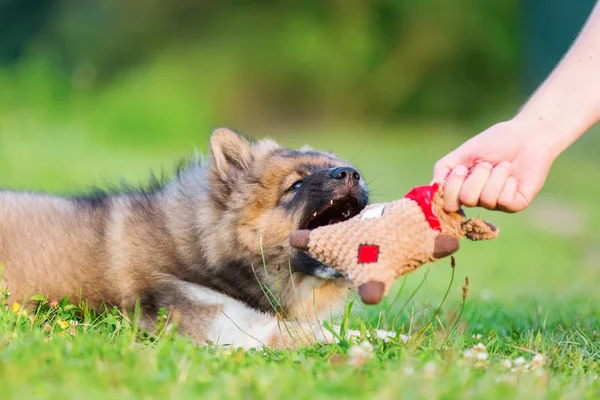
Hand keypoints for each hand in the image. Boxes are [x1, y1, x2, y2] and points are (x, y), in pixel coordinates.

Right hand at [433, 119, 556, 212]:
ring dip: (495, 176)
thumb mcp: (462, 153)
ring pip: (486, 199)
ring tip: (503, 166)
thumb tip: (433, 188)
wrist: (527, 136)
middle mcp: (476, 200)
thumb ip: (443, 170)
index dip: (453, 186)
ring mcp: (495, 204)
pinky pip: (504, 200)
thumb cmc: (494, 142)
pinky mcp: (515, 204)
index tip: (462, 168)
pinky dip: (507, 181)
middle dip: (477, 176)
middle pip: (466, 199)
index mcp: (462, 189)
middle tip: (488, 164)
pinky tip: (513, 175)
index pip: (447, 203)